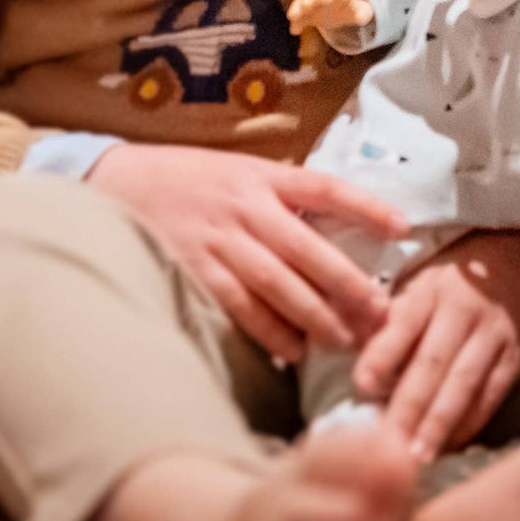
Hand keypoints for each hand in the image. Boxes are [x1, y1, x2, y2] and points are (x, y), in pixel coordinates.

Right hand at [89, 143, 408, 364]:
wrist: (116, 181)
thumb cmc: (190, 179)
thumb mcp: (241, 171)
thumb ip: (283, 194)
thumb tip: (338, 220)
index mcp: (263, 177)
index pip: (326, 188)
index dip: (366, 206)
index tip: (402, 226)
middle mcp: (245, 207)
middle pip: (308, 248)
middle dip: (348, 283)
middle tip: (381, 313)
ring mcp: (218, 241)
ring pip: (277, 284)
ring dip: (314, 315)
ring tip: (345, 340)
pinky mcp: (192, 270)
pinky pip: (237, 306)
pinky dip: (267, 330)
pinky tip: (292, 349)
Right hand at [287, 0, 373, 38]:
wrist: (341, 5)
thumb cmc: (352, 5)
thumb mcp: (362, 8)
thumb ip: (362, 12)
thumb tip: (361, 17)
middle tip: (306, 5)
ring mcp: (312, 1)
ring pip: (303, 2)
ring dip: (298, 8)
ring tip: (293, 16)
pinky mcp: (305, 12)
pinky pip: (298, 14)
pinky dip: (295, 21)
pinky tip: (294, 30)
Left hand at [352, 231, 519, 459]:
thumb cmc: (453, 283)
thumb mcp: (418, 284)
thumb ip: (386, 321)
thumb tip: (353, 361)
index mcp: (430, 289)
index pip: (404, 322)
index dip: (383, 353)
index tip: (363, 384)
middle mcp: (463, 310)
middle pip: (433, 361)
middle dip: (408, 405)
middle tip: (386, 444)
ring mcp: (494, 334)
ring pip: (465, 382)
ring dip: (439, 422)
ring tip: (418, 455)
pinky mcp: (516, 355)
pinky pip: (492, 393)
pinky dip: (470, 421)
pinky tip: (450, 444)